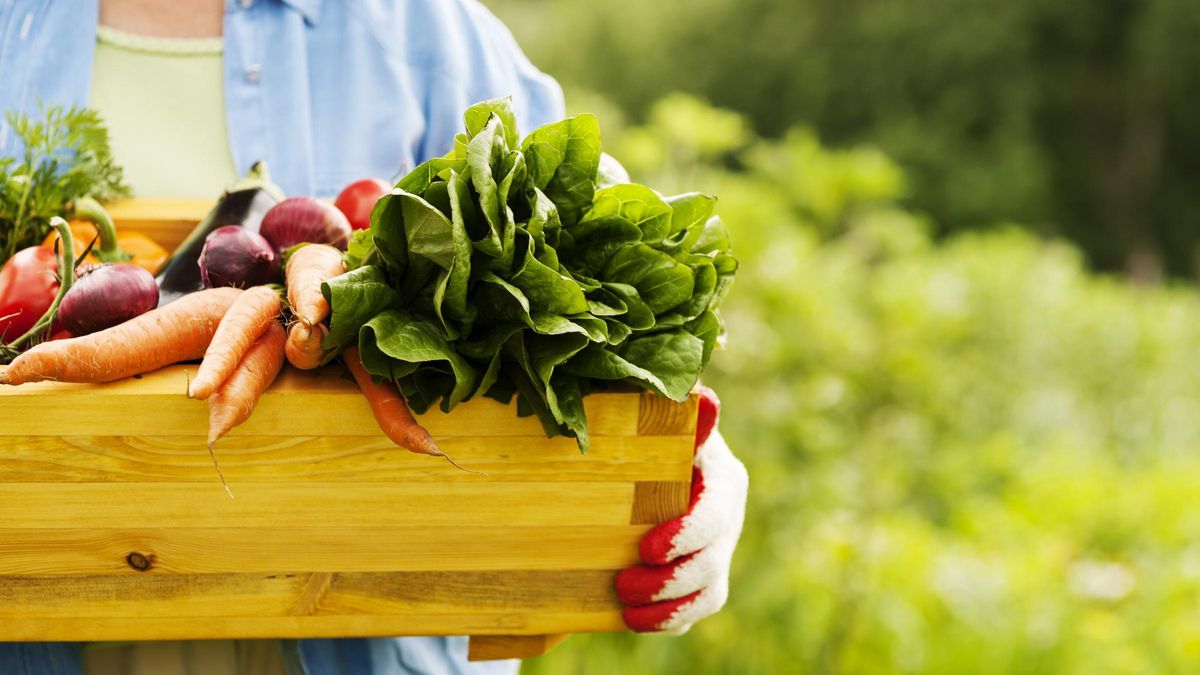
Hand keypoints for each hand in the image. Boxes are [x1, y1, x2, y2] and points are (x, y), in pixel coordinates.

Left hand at [615, 386, 748, 632]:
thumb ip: (679, 417)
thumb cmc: (647, 437)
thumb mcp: (659, 423)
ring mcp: (719, 549)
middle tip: (624, 584)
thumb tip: (705, 397)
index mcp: (721, 477)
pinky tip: (636, 620)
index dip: (685, 535)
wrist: (641, 465)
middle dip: (669, 580)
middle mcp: (727, 515)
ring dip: (668, 605)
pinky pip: (699, 608)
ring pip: (710, 591)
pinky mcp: (707, 577)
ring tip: (627, 608)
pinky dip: (669, 619)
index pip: (713, 513)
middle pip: (712, 559)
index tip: (647, 549)